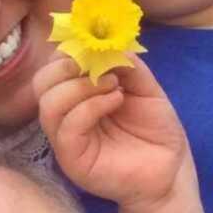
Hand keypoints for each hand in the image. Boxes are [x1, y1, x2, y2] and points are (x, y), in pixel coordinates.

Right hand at [34, 55, 193, 212]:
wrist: (170, 169)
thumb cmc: (155, 129)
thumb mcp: (145, 87)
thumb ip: (126, 64)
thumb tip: (108, 43)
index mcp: (76, 95)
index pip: (53, 66)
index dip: (69, 49)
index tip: (96, 43)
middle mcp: (65, 116)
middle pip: (41, 82)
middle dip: (67, 65)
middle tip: (98, 63)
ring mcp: (66, 139)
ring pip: (49, 103)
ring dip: (81, 85)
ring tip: (113, 84)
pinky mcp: (73, 160)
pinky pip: (67, 127)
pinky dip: (91, 106)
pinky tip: (116, 99)